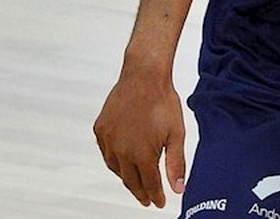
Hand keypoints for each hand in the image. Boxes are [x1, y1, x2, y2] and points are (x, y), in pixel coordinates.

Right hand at [93, 63, 185, 207]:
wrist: (143, 76)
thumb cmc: (162, 101)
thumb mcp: (176, 134)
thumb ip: (176, 163)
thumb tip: (179, 188)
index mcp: (141, 154)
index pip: (149, 184)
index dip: (155, 196)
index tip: (159, 203)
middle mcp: (121, 151)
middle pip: (130, 180)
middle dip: (140, 192)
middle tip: (147, 198)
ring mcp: (108, 141)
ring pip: (115, 168)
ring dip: (126, 176)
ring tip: (136, 181)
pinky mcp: (100, 129)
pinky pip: (106, 152)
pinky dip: (114, 159)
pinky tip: (121, 160)